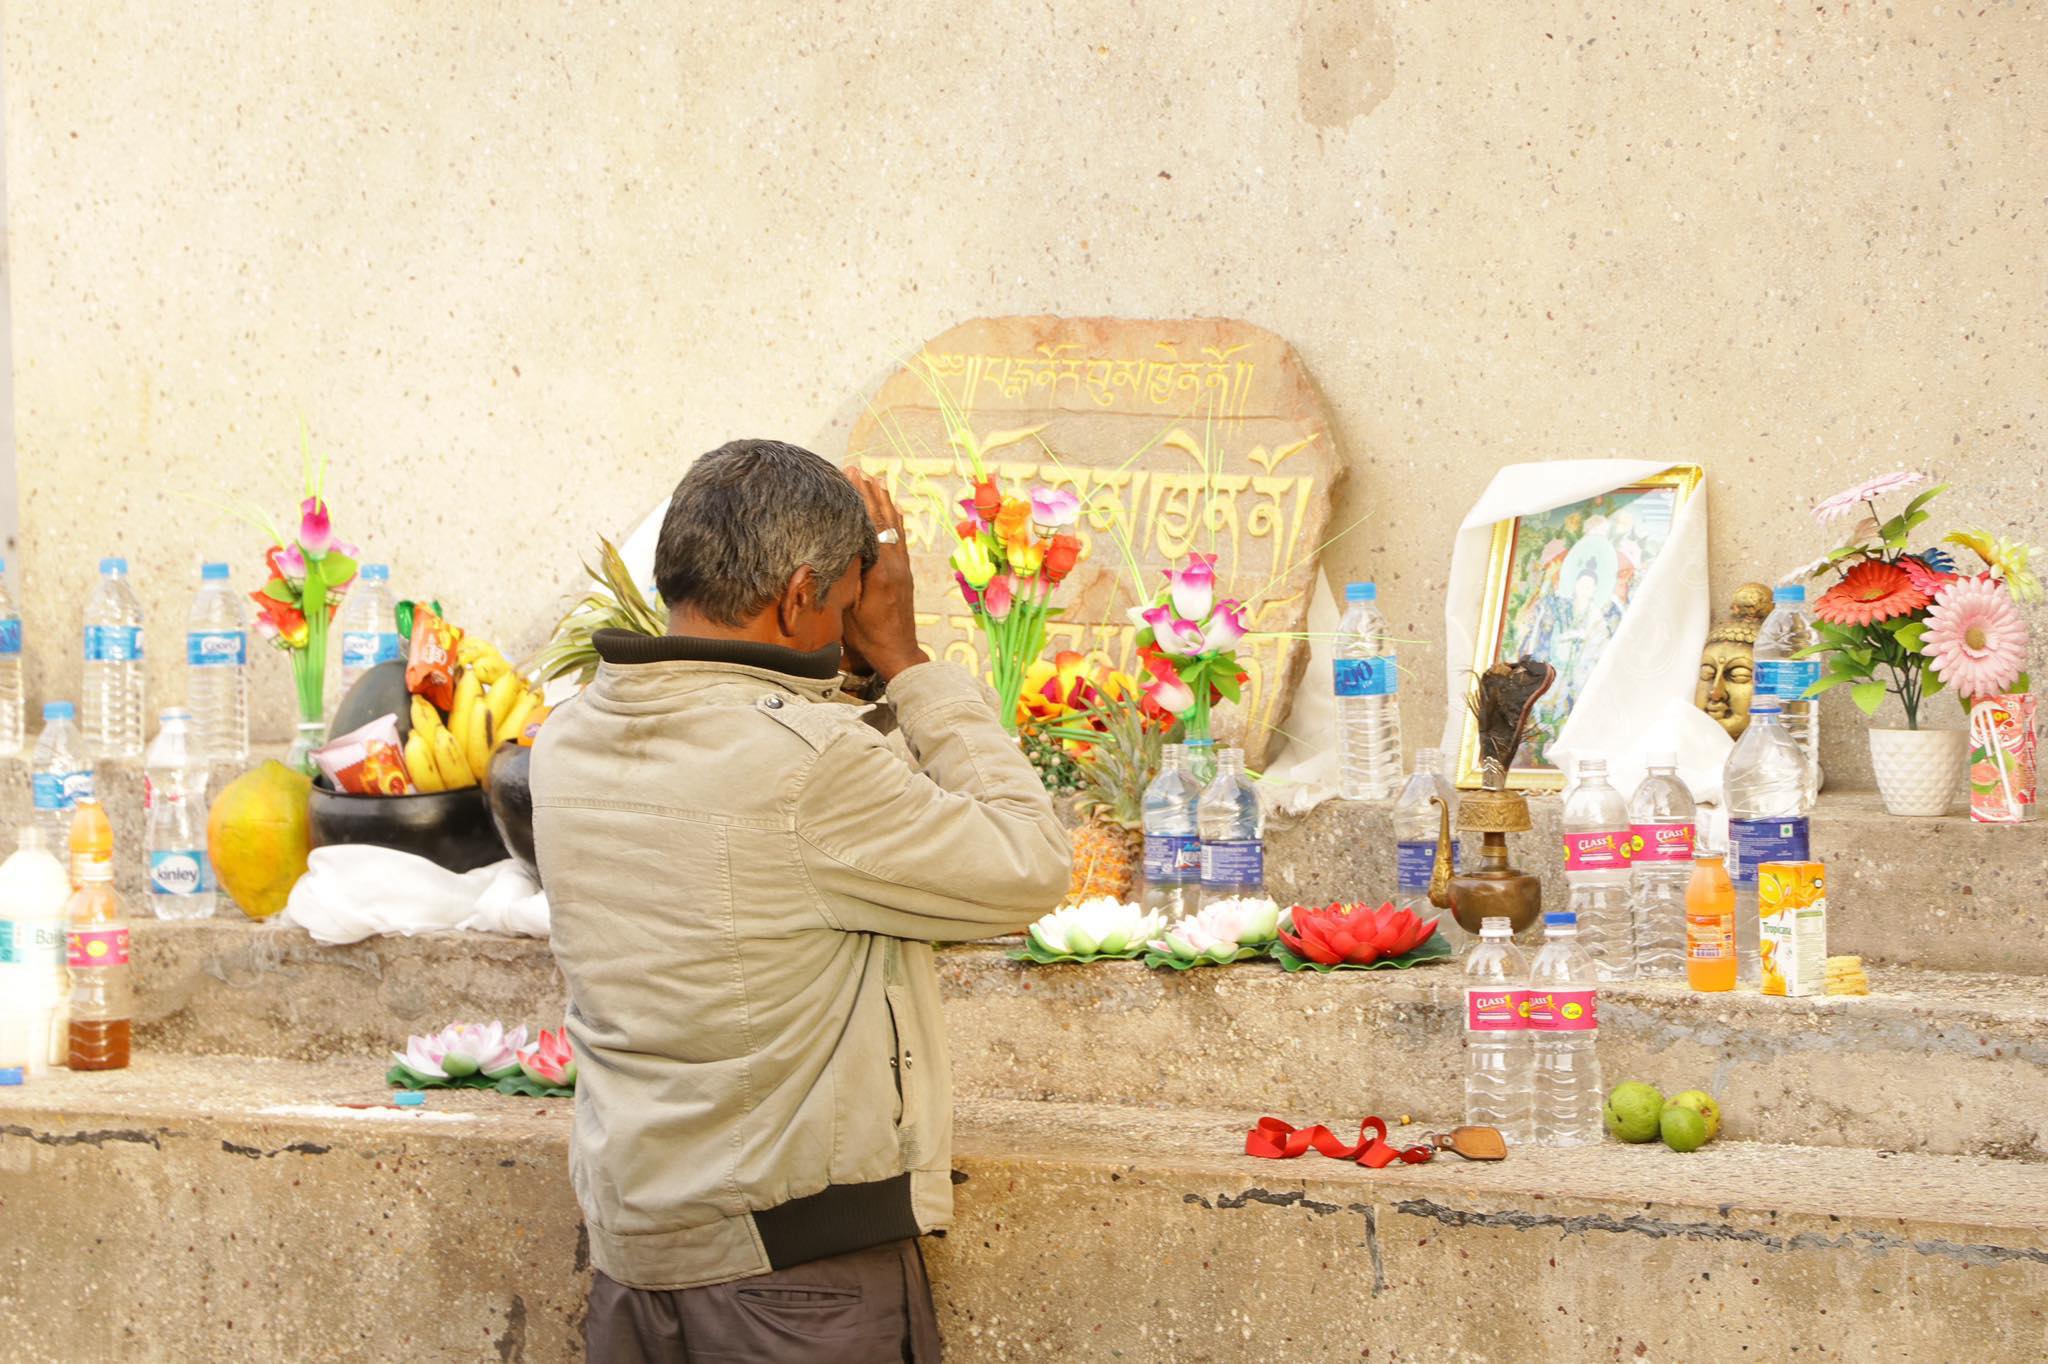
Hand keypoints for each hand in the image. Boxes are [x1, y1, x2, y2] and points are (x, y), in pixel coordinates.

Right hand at [843, 467, 927, 681]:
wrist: (898, 653)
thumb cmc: (868, 636)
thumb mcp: (849, 608)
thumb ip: (847, 576)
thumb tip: (838, 546)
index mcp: (880, 570)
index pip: (870, 525)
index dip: (860, 499)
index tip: (850, 477)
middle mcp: (896, 564)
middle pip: (884, 520)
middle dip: (871, 493)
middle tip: (858, 469)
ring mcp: (903, 568)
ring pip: (894, 526)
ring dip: (884, 501)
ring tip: (876, 479)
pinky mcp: (904, 573)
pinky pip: (900, 539)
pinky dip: (895, 519)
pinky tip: (893, 509)